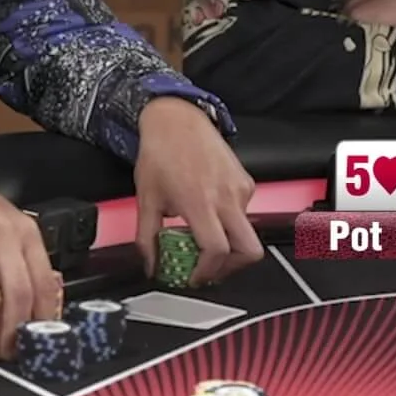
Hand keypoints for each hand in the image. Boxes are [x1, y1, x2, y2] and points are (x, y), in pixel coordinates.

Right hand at [0, 158, 62, 359]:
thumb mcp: (4, 223)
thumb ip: (18, 256)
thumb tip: (28, 305)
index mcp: (25, 231)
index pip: (44, 281)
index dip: (42, 317)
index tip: (37, 340)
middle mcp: (3, 235)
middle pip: (18, 293)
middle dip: (14, 331)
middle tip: (9, 352)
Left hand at [133, 98, 262, 285]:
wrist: (175, 118)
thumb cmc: (160, 153)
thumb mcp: (146, 198)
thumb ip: (147, 238)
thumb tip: (150, 266)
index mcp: (199, 202)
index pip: (217, 251)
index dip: (207, 272)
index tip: (194, 277)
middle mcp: (226, 197)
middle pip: (249, 250)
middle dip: (232, 268)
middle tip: (209, 268)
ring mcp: (240, 188)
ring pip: (247, 232)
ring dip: (229, 243)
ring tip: (204, 237)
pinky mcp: (246, 181)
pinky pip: (245, 212)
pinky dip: (230, 222)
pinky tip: (210, 213)